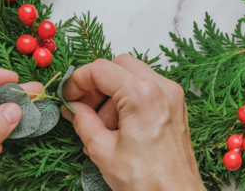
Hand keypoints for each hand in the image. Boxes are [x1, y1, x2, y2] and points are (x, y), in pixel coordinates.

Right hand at [61, 54, 205, 190]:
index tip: (67, 96)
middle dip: (97, 83)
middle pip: (119, 64)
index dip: (78, 80)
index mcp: (142, 94)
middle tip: (84, 107)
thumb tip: (72, 107)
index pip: (100, 69)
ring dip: (113, 93)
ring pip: (134, 74)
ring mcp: (172, 95)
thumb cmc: (147, 182)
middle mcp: (161, 87)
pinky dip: (129, 99)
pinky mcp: (176, 105)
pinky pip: (147, 88)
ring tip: (103, 126)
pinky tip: (120, 126)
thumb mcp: (102, 150)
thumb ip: (83, 121)